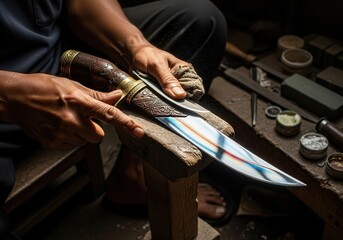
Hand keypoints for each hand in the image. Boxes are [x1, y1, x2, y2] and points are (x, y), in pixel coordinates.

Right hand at [0, 72, 143, 148]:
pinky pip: (71, 145)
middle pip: (98, 136)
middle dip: (95, 129)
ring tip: (68, 120)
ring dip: (82, 133)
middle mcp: (70, 119)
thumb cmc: (42, 87)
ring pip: (85, 141)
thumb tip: (117, 95)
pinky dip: (70, 137)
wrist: (13, 98)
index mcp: (78, 101)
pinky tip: (59, 125)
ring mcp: (59, 133)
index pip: (108, 114)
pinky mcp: (51, 143)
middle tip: (83, 118)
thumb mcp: (71, 85)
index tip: (139, 131)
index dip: (126, 123)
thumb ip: (97, 95)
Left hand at [131, 45, 196, 99]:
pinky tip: (158, 101)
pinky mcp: (163, 89)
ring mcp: (172, 84)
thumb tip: (180, 95)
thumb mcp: (157, 66)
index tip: (181, 104)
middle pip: (185, 95)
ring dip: (169, 102)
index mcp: (184, 70)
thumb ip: (167, 80)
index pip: (194, 88)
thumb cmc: (147, 55)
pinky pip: (166, 99)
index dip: (190, 97)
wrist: (134, 54)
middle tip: (168, 102)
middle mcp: (180, 78)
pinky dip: (162, 101)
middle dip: (178, 101)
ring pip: (175, 99)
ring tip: (162, 102)